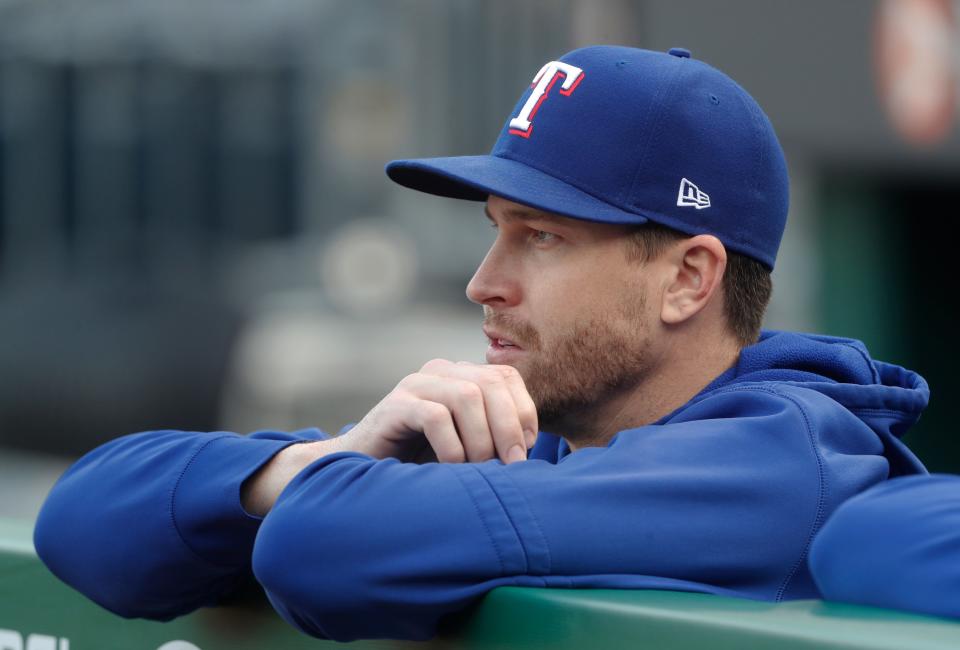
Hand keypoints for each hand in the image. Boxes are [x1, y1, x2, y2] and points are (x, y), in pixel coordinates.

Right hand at [342, 359, 537, 463]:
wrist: (365, 468)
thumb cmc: (422, 460)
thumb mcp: (466, 445)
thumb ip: (493, 435)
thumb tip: (528, 451)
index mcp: (461, 376)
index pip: (505, 377)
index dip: (523, 411)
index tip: (525, 450)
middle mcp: (440, 373)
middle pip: (490, 384)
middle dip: (508, 427)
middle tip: (512, 465)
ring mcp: (416, 385)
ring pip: (467, 396)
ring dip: (481, 439)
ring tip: (479, 469)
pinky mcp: (395, 405)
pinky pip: (435, 417)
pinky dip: (452, 446)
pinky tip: (451, 468)